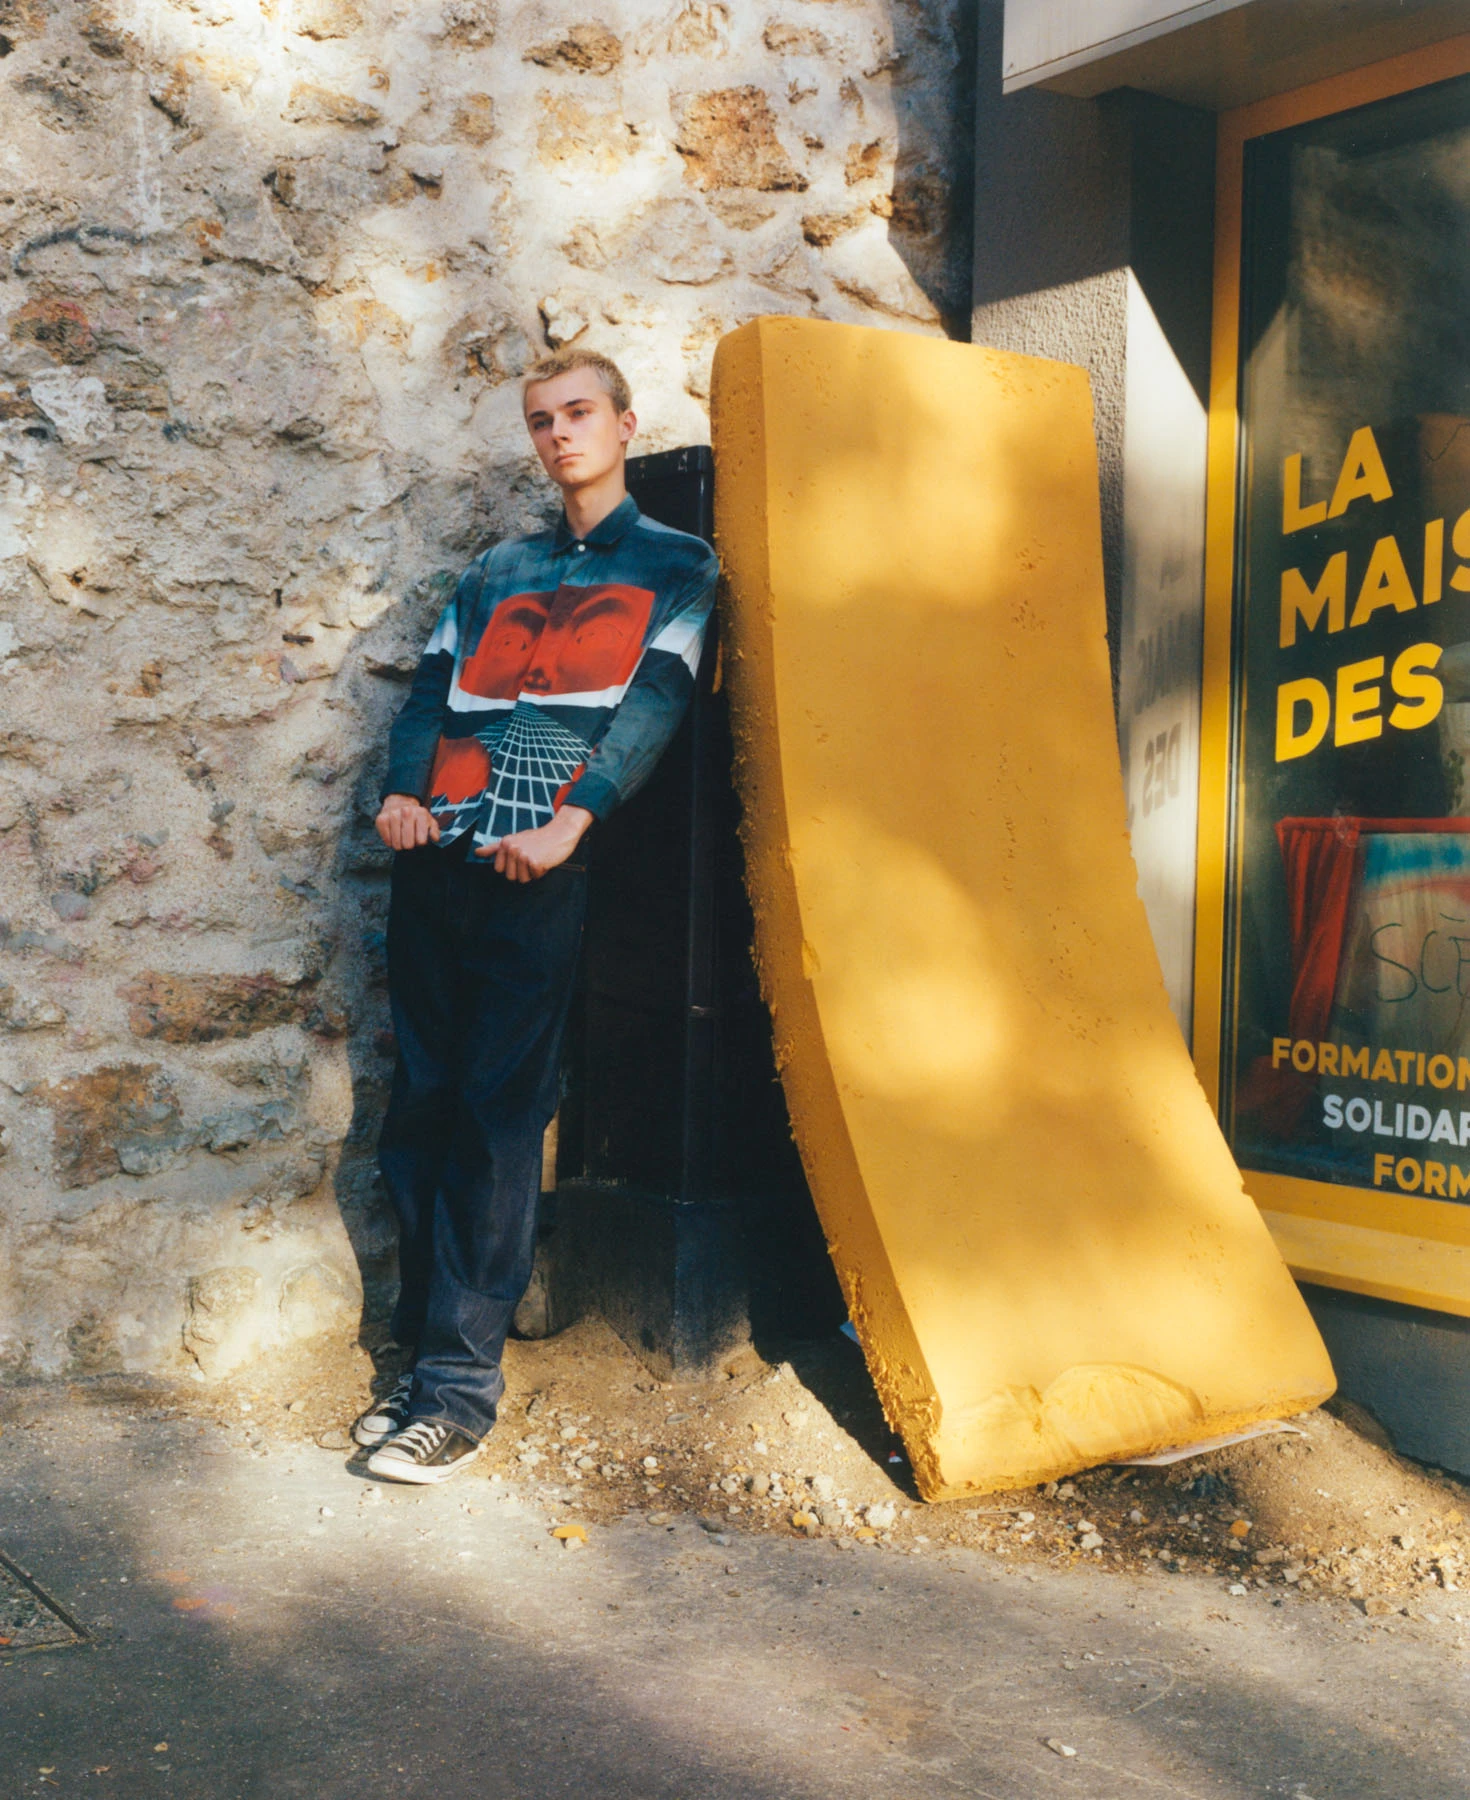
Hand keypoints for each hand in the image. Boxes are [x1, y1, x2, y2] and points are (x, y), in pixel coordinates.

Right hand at [376, 793, 440, 850]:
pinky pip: (387, 841)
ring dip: (399, 845)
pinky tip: (393, 835)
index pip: (421, 841)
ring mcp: (392, 815)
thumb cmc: (416, 817)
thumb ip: (434, 831)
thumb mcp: (429, 821)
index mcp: (421, 813)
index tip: (419, 838)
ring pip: (397, 844)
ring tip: (401, 837)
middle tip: (409, 839)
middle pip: (408, 844)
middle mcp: (406, 812)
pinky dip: (390, 842)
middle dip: (409, 845)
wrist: (399, 803)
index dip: (420, 843)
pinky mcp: (381, 820)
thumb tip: (435, 839)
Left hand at [477, 805, 591, 881]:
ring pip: (522, 879)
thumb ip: (495, 847)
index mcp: (505, 843)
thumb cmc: (538, 838)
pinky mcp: (535, 862)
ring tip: (538, 858)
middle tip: (531, 857)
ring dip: (532, 873)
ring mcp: (523, 855)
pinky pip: (535, 877)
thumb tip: (476, 852)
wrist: (560, 832)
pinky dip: (541, 871)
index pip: (498, 869)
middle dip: (522, 871)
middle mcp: (512, 848)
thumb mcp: (515, 839)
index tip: (519, 857)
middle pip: (510, 876)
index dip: (511, 866)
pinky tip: (545, 859)